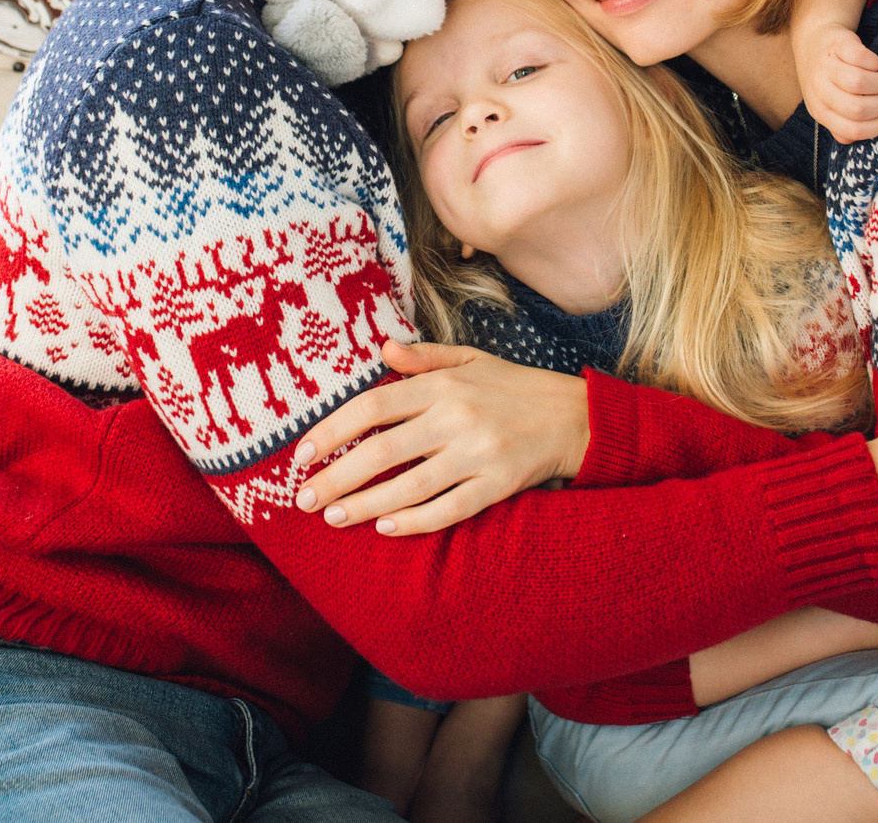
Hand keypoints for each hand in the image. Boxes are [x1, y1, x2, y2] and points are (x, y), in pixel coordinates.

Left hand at [292, 341, 590, 535]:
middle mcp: (457, 417)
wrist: (575, 417)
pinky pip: (449, 509)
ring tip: (334, 518)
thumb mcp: (471, 359)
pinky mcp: (498, 485)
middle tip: (304, 498)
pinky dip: (416, 521)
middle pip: (383, 451)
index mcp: (445, 384)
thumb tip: (382, 349)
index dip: (333, 431)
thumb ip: (423, 358)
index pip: (374, 406)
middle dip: (337, 477)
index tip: (302, 455)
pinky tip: (386, 528)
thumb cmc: (514, 388)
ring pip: (410, 486)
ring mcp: (478, 454)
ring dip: (366, 505)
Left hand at [789, 0, 877, 143]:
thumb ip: (844, 125)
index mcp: (820, 111)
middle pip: (858, 108)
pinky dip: (874, 63)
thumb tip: (869, 135)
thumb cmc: (829, 80)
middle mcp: (819, 90)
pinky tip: (873, 64)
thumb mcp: (829, 106)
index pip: (852, 130)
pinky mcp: (836, 45)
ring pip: (859, 83)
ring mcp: (826, 66)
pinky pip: (861, 58)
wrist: (814, 42)